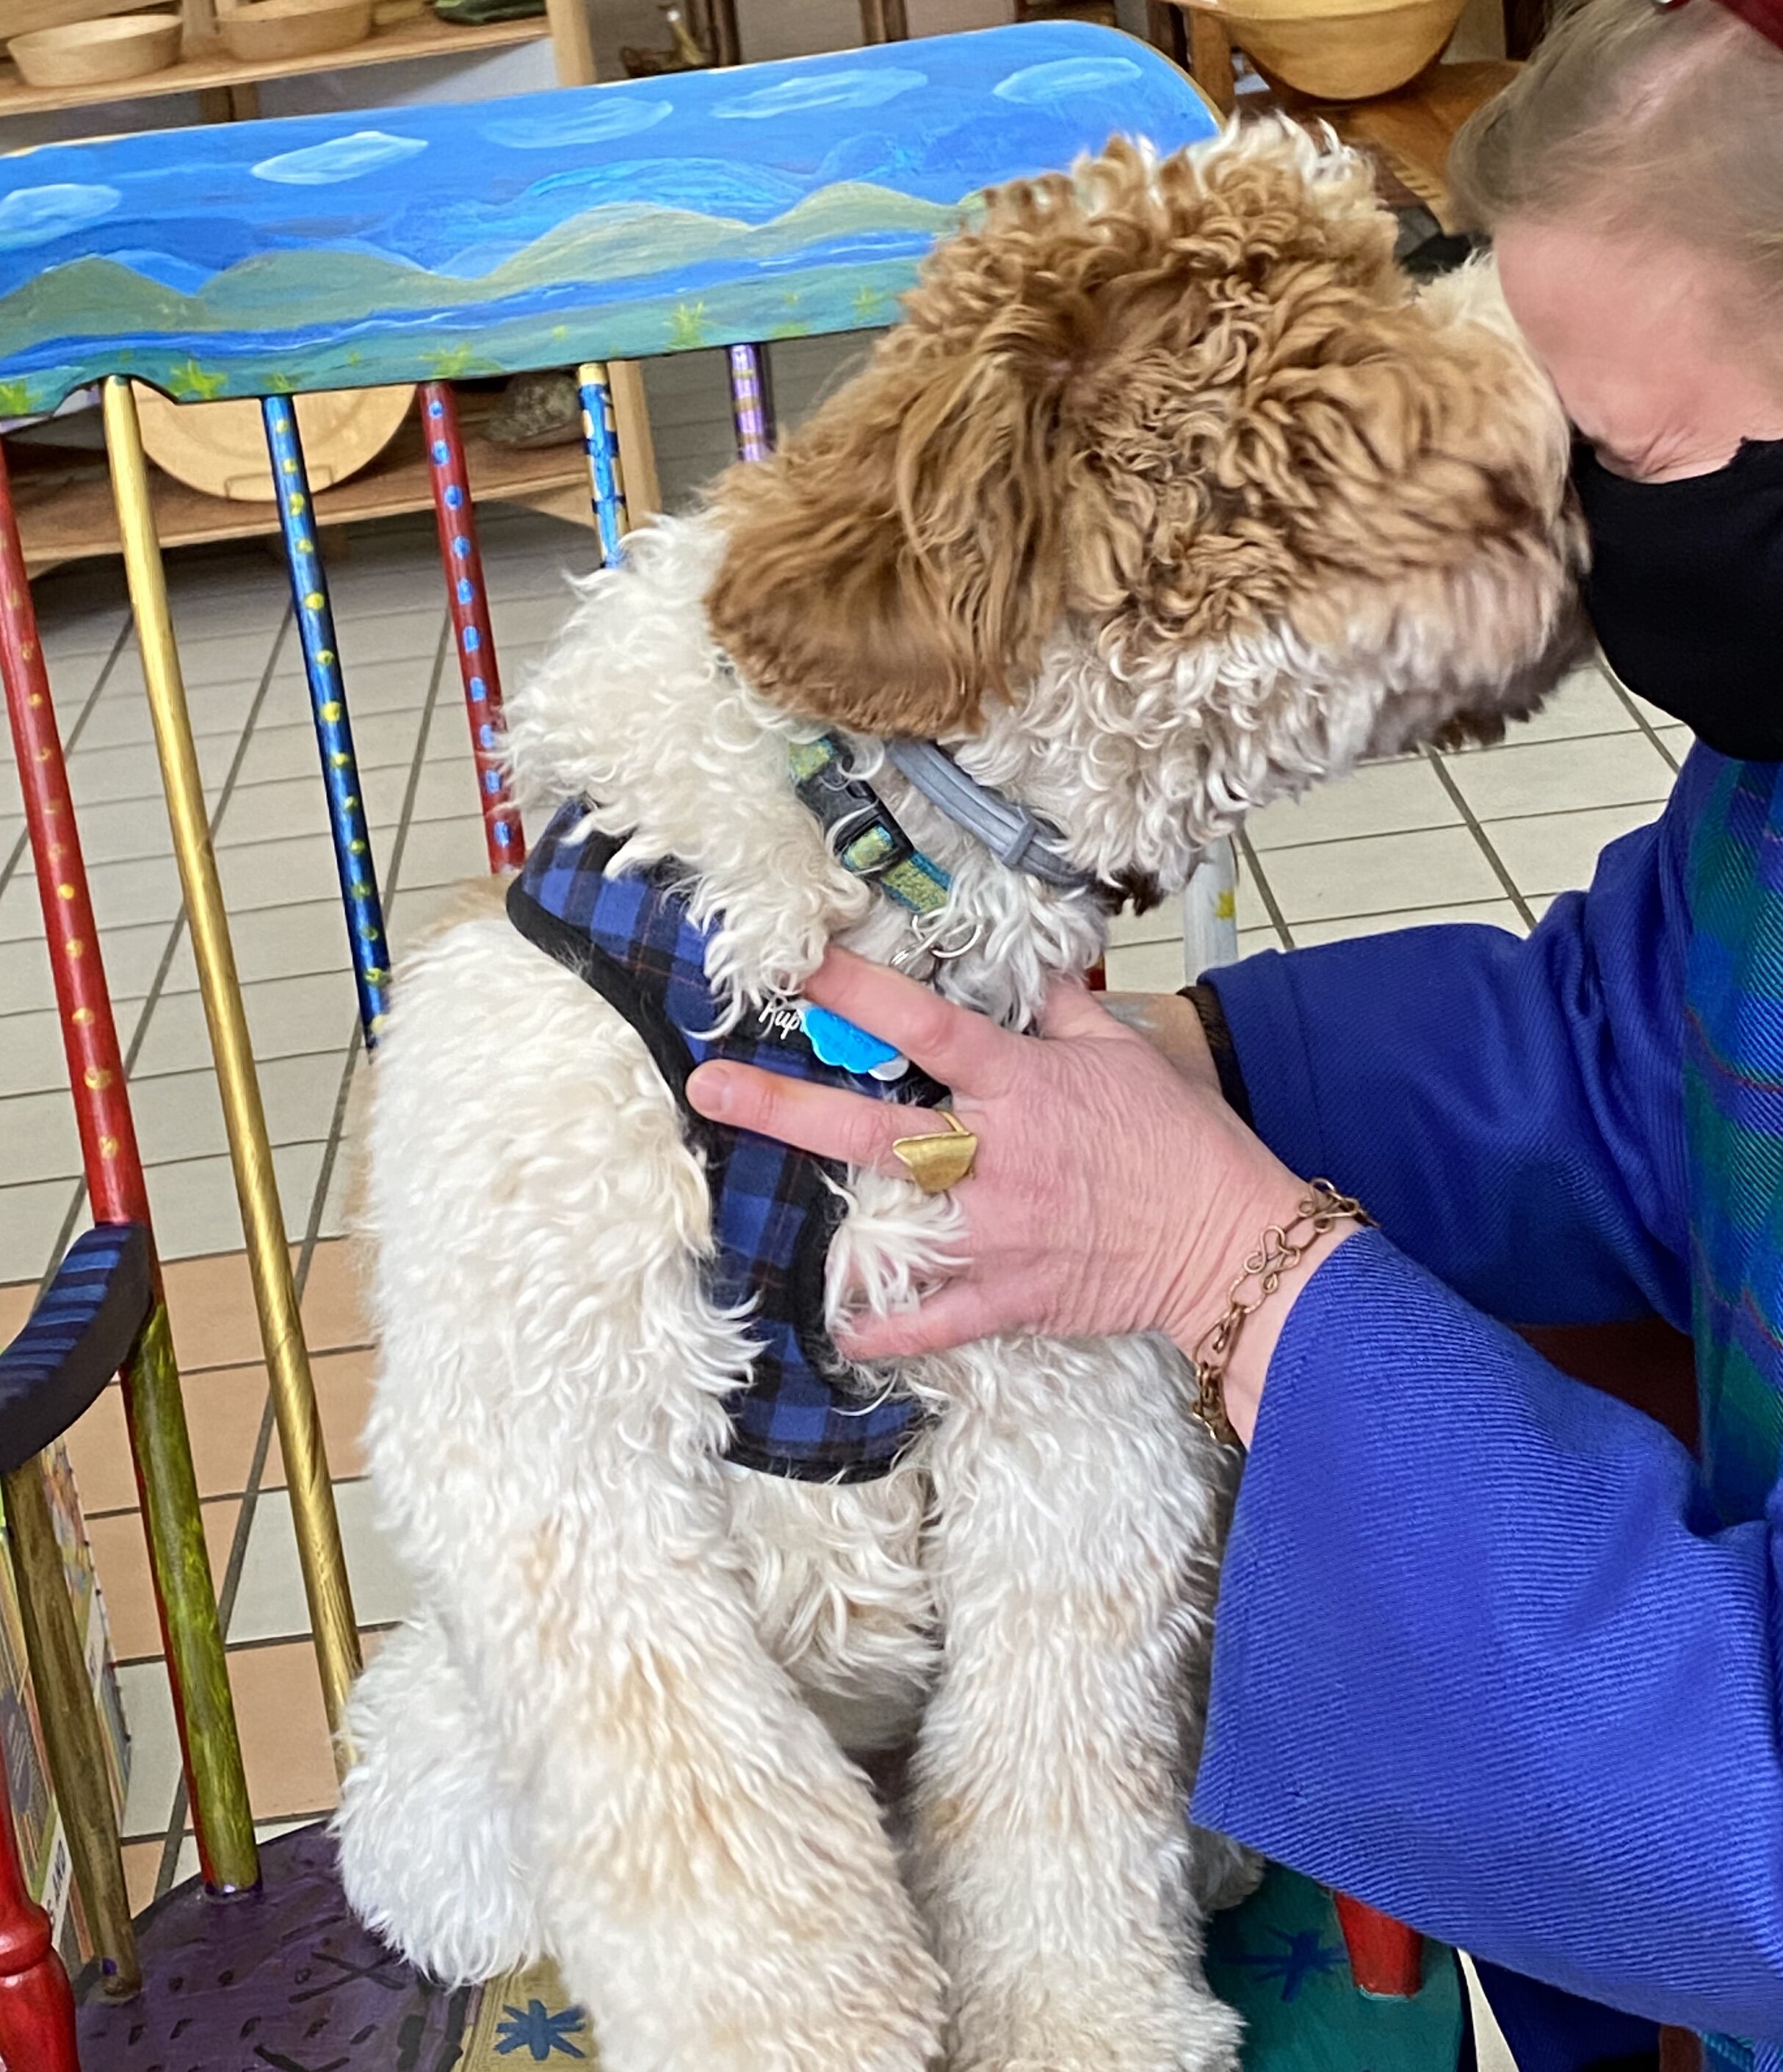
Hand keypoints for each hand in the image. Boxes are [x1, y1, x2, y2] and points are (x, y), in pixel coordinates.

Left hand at [686, 953, 1351, 1437]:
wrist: (1229, 1240)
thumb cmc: (1181, 1140)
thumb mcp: (1126, 1054)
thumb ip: (1065, 1011)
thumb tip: (1037, 965)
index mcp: (1022, 1085)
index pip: (926, 1026)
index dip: (859, 991)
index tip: (798, 967)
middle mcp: (995, 1155)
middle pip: (871, 1128)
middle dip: (784, 1107)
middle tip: (712, 1087)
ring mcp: (994, 1231)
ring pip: (887, 1226)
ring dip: (817, 1223)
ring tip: (746, 1219)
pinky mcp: (1008, 1295)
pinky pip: (930, 1321)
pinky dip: (883, 1331)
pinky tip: (835, 1332)